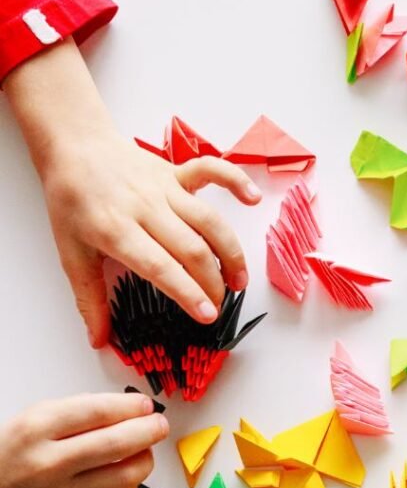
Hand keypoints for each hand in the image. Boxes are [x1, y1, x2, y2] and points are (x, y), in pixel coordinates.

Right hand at [0, 391, 167, 487]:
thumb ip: (77, 411)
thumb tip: (126, 408)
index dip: (131, 406)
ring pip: (127, 475)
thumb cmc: (8, 457)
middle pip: (119, 443)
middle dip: (150, 430)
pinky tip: (125, 479)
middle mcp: (49, 464)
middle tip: (158, 425)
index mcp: (36, 430)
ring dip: (145, 459)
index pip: (98, 411)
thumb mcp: (30, 421)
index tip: (145, 405)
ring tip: (142, 450)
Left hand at [41, 132, 260, 346]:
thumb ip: (89, 298)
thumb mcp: (71, 253)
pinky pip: (212, 171)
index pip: (160, 267)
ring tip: (240, 279)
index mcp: (115, 230)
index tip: (207, 315)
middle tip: (220, 305)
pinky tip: (254, 200)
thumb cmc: (71, 202)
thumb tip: (99, 340)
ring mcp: (164, 188)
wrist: (74, 147)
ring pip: (209, 220)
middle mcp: (145, 208)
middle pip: (192, 249)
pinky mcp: (177, 172)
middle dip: (213, 282)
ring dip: (231, 251)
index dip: (188, 292)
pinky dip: (236, 181)